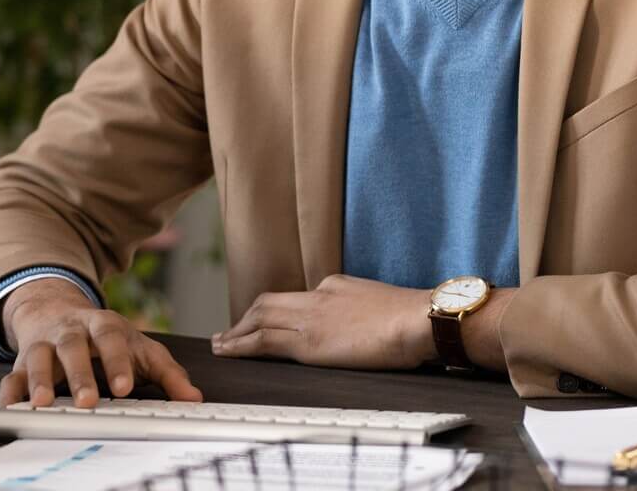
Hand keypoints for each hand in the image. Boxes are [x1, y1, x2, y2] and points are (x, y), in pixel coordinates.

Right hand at [0, 277, 202, 408]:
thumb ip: (168, 373)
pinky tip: (12, 408)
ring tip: (43, 405)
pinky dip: (11, 392)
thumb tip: (194, 399)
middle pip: (75, 347)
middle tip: (87, 402)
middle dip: (80, 374)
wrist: (59, 310)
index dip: (118, 362)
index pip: (112, 338)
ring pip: (41, 358)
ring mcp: (46, 345)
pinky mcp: (23, 362)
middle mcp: (73, 331)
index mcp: (105, 325)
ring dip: (40, 380)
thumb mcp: (141, 349)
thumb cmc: (107, 337)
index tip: (124, 387)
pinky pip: (12, 376)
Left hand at [211, 274, 435, 369]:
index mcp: (336, 285)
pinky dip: (240, 344)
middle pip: (270, 303)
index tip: (264, 322)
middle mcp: (318, 295)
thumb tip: (361, 328)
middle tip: (227, 332)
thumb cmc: (410, 317)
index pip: (297, 298)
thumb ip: (362, 311)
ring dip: (235, 331)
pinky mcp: (309, 342)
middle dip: (245, 317)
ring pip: (259, 318)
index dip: (275, 312)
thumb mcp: (380, 304)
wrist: (417, 318)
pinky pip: (263, 341)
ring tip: (219, 343)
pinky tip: (228, 351)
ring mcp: (311, 317)